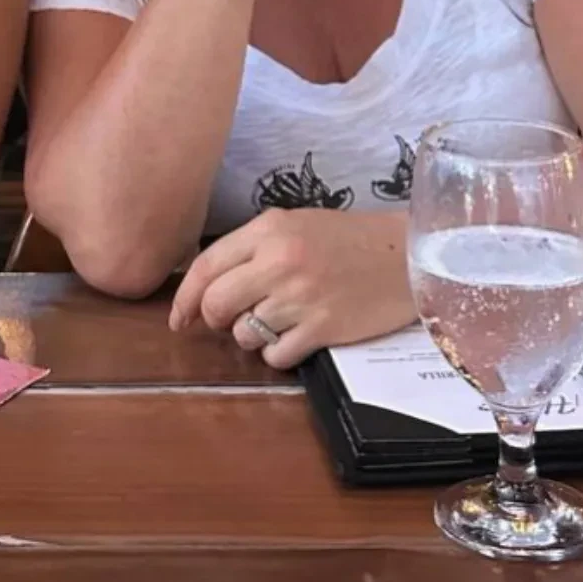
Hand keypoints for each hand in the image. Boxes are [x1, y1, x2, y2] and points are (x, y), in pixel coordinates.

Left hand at [168, 209, 415, 368]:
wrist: (404, 255)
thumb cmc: (346, 238)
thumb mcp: (294, 224)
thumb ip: (252, 249)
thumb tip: (208, 286)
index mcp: (268, 230)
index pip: (206, 266)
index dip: (185, 297)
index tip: (178, 318)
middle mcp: (278, 262)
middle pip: (216, 305)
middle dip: (215, 319)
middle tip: (230, 319)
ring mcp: (300, 298)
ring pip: (244, 334)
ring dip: (251, 335)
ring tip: (277, 320)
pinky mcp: (323, 329)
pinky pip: (276, 356)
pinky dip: (278, 353)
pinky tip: (295, 337)